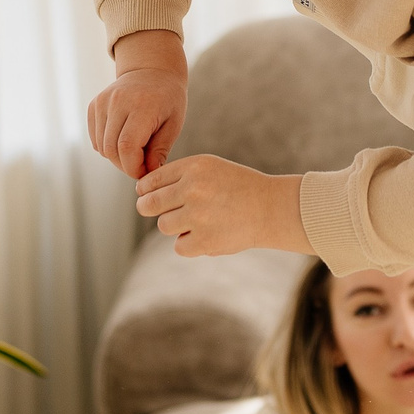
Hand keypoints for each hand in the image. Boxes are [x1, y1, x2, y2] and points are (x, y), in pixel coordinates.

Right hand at [89, 31, 189, 177]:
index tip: (146, 172)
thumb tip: (149, 175)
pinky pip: (96, 139)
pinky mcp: (94, 105)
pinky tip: (123, 139)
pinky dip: (107, 147)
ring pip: (102, 147)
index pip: (127, 147)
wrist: (152, 70)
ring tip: (136, 151)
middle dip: (126, 165)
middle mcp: (118, 101)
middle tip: (142, 165)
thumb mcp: (174, 123)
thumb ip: (160, 150)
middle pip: (112, 150)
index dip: (134, 167)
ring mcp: (102, 102)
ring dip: (117, 157)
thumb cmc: (168, 99)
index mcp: (142, 105)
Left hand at [135, 155, 307, 256]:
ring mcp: (198, 217)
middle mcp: (193, 189)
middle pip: (148, 205)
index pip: (151, 181)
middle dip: (149, 208)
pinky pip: (179, 246)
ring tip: (196, 220)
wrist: (271, 208)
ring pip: (164, 226)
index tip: (147, 195)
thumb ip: (179, 176)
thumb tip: (142, 192)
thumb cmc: (238, 187)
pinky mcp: (205, 241)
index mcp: (194, 167)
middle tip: (159, 210)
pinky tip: (206, 234)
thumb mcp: (210, 168)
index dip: (145, 190)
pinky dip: (189, 243)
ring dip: (175, 226)